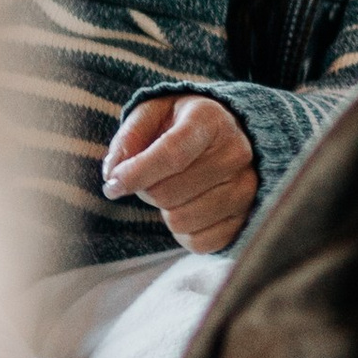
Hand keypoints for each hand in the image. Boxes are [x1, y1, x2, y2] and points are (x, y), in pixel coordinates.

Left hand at [101, 97, 258, 254]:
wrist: (229, 133)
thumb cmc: (182, 124)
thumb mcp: (152, 113)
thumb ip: (129, 138)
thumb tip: (113, 174)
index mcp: (210, 120)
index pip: (171, 155)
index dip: (134, 175)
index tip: (112, 185)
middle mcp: (235, 153)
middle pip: (168, 194)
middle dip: (148, 190)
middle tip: (154, 177)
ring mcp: (246, 188)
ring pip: (181, 221)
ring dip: (166, 211)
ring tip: (176, 190)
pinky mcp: (245, 218)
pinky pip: (200, 243)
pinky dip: (184, 233)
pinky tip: (189, 209)